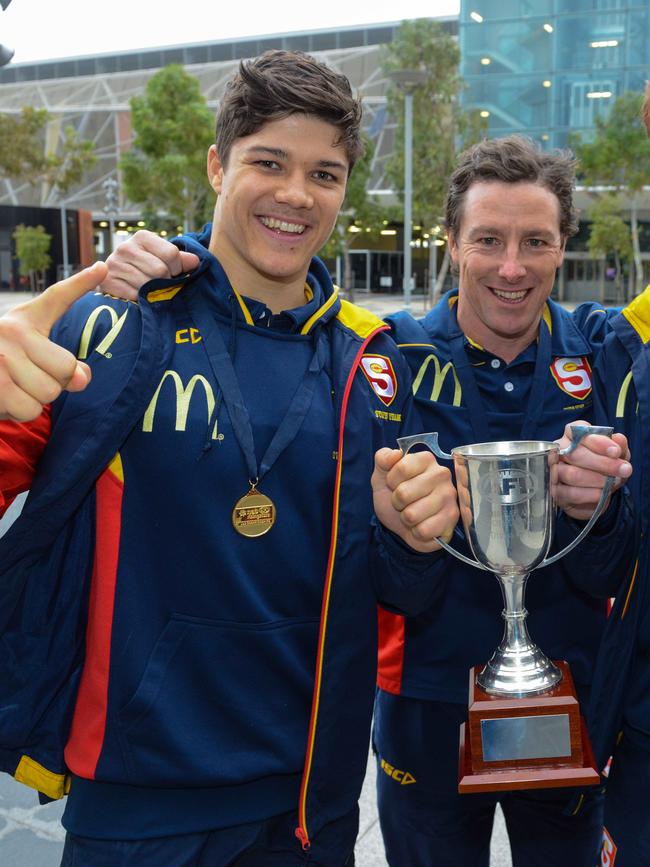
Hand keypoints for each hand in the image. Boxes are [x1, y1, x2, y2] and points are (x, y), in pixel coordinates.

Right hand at [0, 262, 107, 421]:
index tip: (103, 267)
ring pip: (48, 393)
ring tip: (11, 387)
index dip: (82, 283)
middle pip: (66, 369)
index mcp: (24, 321)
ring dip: (33, 400)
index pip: (57, 298)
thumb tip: (83, 379)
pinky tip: (3, 398)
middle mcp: (12, 331)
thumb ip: (60, 364)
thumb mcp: (24, 351)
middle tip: (25, 377)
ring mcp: (2, 357)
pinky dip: (18, 412)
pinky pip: (29, 409)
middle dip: (53, 383)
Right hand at [101, 230, 199, 300]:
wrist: (118, 279)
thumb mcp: (164, 258)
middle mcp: (126, 247)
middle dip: (165, 281)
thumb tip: (196, 261)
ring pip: (147, 284)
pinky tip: (139, 295)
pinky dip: (141, 300)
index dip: (177, 268)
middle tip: (161, 283)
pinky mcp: (108, 282)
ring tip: (150, 289)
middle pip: (160, 270)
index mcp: (142, 237)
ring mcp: (114, 264)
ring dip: (153, 292)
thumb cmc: (146, 266)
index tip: (174, 273)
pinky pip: (134, 296)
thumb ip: (181, 260)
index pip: (171, 253)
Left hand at [372, 447, 458, 552]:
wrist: (401, 523)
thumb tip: (396, 453)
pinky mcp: (452, 518)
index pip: (402, 467)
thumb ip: (382, 459)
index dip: (391, 481)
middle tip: (404, 501)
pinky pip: (423, 530)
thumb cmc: (394, 495)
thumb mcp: (381, 475)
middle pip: (404, 493)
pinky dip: (416, 532)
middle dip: (397, 502)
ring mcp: (449, 497)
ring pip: (412, 515)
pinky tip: (422, 524)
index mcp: (425, 459)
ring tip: (413, 513)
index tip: (394, 484)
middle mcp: (442, 474)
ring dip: (406, 518)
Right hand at [554, 421, 631, 520]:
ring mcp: (555, 472)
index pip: (577, 431)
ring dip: (597, 479)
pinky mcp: (556, 492)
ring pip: (572, 474)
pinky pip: (570, 493)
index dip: (597, 441)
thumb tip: (618, 439)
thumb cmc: (604, 469)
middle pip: (574, 454)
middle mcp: (558, 451)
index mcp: (571, 436)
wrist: (596, 494)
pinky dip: (590, 494)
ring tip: (613, 483)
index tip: (616, 451)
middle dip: (602, 463)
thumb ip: (619, 446)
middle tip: (624, 470)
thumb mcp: (616, 456)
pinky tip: (602, 494)